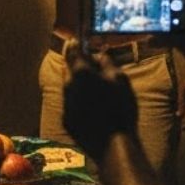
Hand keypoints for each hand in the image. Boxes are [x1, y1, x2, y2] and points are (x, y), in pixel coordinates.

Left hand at [63, 47, 138, 161]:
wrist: (112, 144)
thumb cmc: (120, 108)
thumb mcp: (120, 80)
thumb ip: (108, 63)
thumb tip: (100, 53)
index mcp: (81, 73)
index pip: (72, 52)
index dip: (73, 44)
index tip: (75, 40)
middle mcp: (68, 86)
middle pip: (68, 69)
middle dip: (75, 65)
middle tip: (87, 65)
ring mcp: (64, 103)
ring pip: (68, 86)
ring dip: (76, 83)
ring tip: (91, 86)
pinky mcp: (66, 118)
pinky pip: (70, 103)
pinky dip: (77, 99)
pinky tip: (91, 105)